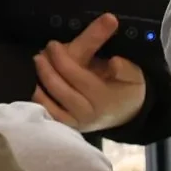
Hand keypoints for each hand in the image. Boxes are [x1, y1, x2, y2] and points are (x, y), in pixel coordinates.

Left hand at [34, 12, 147, 133]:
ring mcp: (75, 121)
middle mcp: (87, 112)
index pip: (78, 76)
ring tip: (38, 64)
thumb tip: (114, 62)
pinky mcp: (66, 126)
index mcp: (103, 98)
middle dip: (47, 69)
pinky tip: (36, 84)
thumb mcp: (133, 75)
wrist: (125, 114)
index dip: (63, 59)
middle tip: (41, 53)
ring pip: (49, 102)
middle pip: (60, 89)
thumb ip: (125, 68)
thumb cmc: (126, 90)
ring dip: (40, 81)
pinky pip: (47, 113)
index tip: (53, 44)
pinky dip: (39, 99)